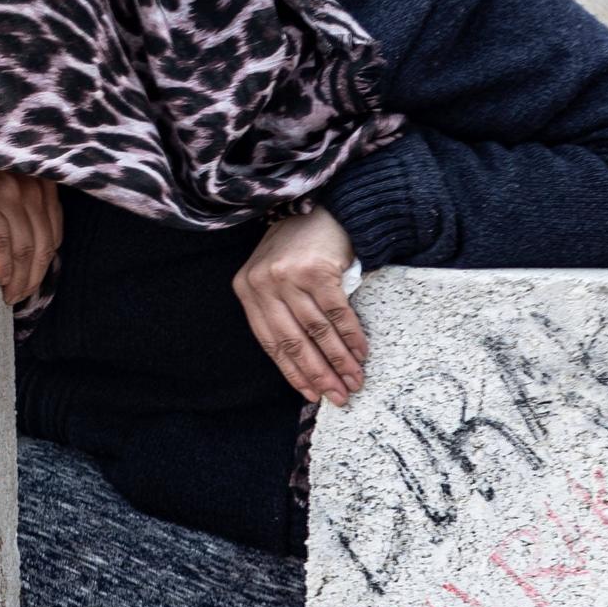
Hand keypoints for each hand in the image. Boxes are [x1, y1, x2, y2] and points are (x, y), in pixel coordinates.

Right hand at [0, 157, 60, 307]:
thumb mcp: (1, 175)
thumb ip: (18, 199)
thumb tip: (22, 245)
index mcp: (39, 181)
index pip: (52, 233)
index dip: (43, 264)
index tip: (29, 283)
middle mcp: (30, 185)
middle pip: (40, 245)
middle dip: (32, 279)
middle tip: (17, 298)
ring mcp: (7, 189)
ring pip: (22, 247)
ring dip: (18, 279)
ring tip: (6, 296)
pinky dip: (1, 264)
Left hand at [234, 206, 367, 403]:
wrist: (323, 210)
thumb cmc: (297, 250)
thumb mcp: (273, 278)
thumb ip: (278, 312)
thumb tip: (302, 364)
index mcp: (246, 289)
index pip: (269, 341)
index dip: (292, 371)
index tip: (312, 394)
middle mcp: (262, 283)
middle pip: (293, 341)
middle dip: (318, 374)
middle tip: (339, 397)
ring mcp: (288, 276)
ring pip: (317, 331)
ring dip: (339, 361)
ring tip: (355, 381)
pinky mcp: (316, 270)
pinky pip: (337, 314)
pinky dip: (351, 337)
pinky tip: (361, 354)